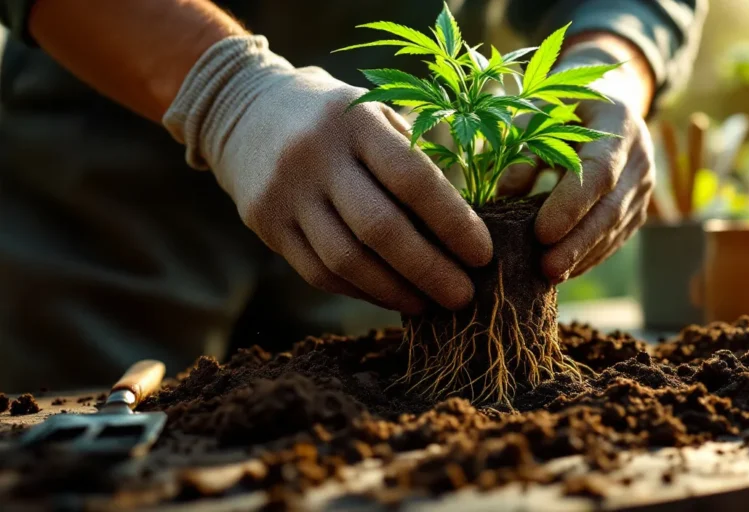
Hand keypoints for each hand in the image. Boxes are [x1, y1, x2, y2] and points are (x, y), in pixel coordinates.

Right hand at [165, 37, 491, 313]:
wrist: (246, 110)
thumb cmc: (339, 121)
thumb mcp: (378, 115)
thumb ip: (417, 161)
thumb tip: (466, 231)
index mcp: (357, 120)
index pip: (414, 178)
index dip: (454, 222)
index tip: (483, 255)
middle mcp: (316, 155)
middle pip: (380, 228)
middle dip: (430, 269)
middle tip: (464, 295)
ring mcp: (285, 192)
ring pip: (346, 260)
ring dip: (396, 291)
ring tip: (430, 304)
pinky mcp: (264, 224)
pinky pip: (319, 272)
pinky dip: (361, 291)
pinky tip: (391, 296)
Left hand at [499, 35, 655, 281]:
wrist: (610, 107)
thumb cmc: (566, 106)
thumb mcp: (540, 111)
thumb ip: (524, 145)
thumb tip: (505, 192)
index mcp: (620, 123)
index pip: (600, 172)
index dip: (572, 205)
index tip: (541, 233)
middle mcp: (640, 158)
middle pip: (611, 209)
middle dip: (578, 243)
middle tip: (546, 268)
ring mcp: (643, 187)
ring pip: (615, 229)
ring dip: (583, 256)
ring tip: (549, 277)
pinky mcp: (638, 209)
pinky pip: (616, 238)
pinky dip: (590, 257)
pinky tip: (565, 272)